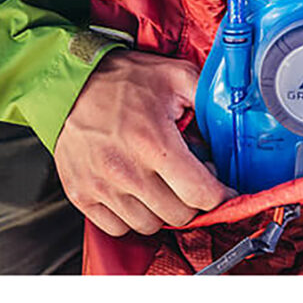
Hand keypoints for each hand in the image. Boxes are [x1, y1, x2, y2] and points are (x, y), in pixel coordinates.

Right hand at [54, 50, 234, 236]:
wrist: (68, 82)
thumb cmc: (121, 79)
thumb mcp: (176, 74)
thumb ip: (209, 97)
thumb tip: (233, 119)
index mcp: (154, 142)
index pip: (201, 195)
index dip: (219, 193)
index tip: (220, 186)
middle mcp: (126, 170)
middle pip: (180, 214)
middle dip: (192, 199)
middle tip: (189, 178)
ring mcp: (101, 186)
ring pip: (150, 225)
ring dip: (163, 209)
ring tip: (161, 182)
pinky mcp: (82, 195)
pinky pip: (118, 228)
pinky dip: (132, 216)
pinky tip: (136, 191)